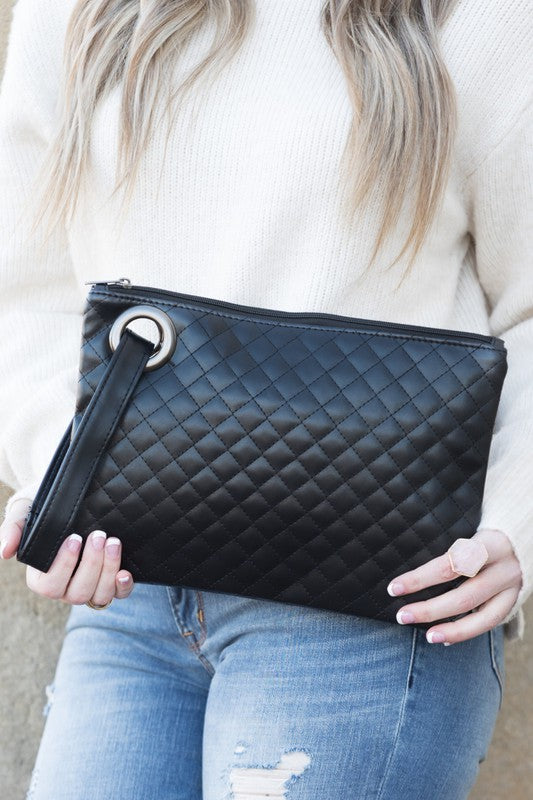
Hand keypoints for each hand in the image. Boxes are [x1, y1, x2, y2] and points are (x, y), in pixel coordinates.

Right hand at [0, 497, 134, 605]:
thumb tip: (4, 552)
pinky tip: (126, 573)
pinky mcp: (109, 581)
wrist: (71, 495)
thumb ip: (13, 528)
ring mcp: (88, 586)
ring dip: (108, 571)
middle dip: (91, 564)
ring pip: (98, 595)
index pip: (48, 585)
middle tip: (99, 535)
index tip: (74, 538)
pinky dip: (123, 588)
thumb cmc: (44, 504)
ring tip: (113, 542)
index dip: (63, 566)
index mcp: (41, 576)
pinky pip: (117, 595)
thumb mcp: (25, 509)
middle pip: (77, 593)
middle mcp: (65, 586)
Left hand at [388, 528, 521, 643]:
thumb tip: (404, 567)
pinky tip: (444, 638)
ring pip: (482, 616)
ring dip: (451, 629)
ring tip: (427, 636)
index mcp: (490, 543)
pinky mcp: (514, 601)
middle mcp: (504, 568)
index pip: (451, 563)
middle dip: (430, 609)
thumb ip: (448, 547)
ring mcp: (512, 587)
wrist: (521, 539)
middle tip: (402, 616)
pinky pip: (490, 622)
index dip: (421, 578)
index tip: (394, 588)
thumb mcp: (470, 528)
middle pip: (465, 595)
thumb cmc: (484, 533)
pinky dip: (466, 632)